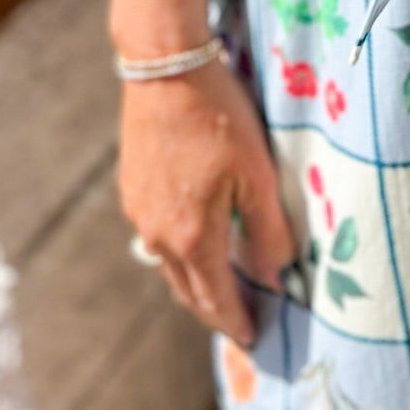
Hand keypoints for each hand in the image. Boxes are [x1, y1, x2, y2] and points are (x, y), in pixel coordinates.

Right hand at [118, 60, 295, 348]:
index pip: (216, 299)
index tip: (253, 339)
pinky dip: (179, 253)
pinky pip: (156, 238)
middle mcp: (158, 234)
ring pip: (169, 266)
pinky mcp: (131, 190)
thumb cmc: (220, 117)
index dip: (236, 322)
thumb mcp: (258, 173)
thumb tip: (277, 278)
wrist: (166, 69)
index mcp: (193, 236)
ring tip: (219, 289)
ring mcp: (139, 212)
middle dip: (215, 311)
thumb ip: (269, 231)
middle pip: (188, 291)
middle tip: (239, 323)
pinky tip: (195, 242)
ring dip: (194, 284)